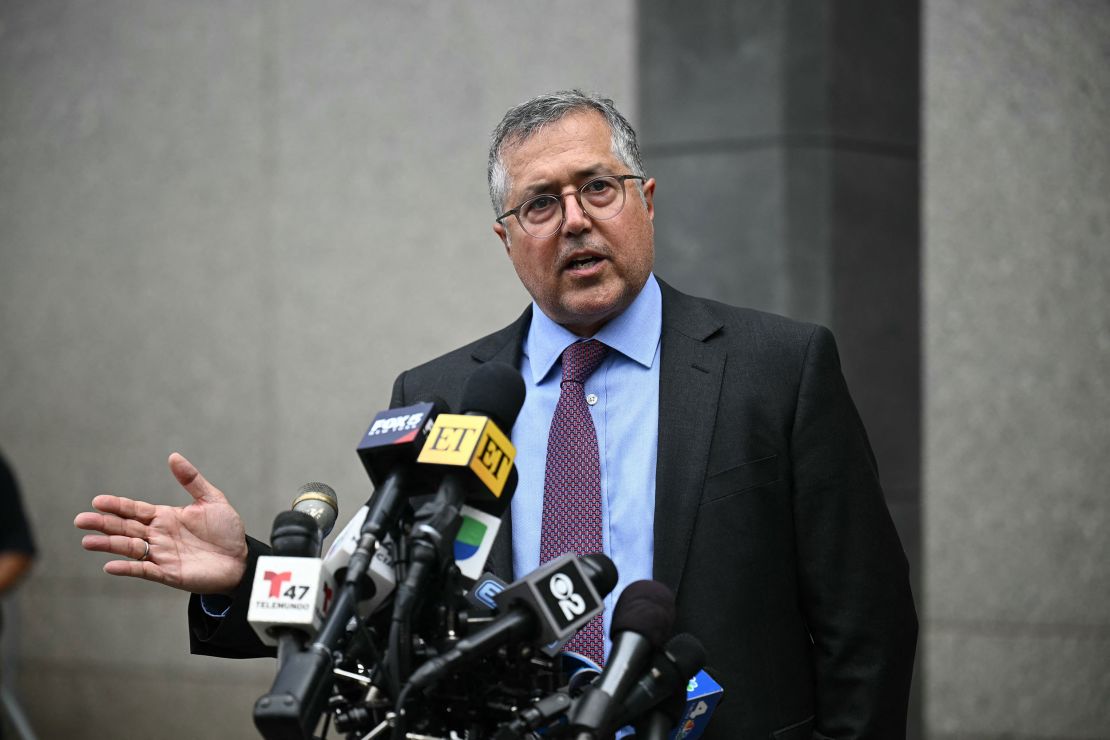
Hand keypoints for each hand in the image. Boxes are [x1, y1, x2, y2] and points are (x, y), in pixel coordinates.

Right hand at [74, 452, 248, 594]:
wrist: (243, 560)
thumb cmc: (227, 531)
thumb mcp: (212, 500)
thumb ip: (192, 480)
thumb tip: (173, 456)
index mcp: (166, 517)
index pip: (135, 510)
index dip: (117, 506)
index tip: (97, 501)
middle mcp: (159, 535)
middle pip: (126, 528)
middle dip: (104, 524)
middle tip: (80, 520)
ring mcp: (162, 555)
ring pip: (130, 548)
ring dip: (109, 545)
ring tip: (87, 542)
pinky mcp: (169, 574)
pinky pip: (144, 570)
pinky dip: (128, 568)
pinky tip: (110, 566)